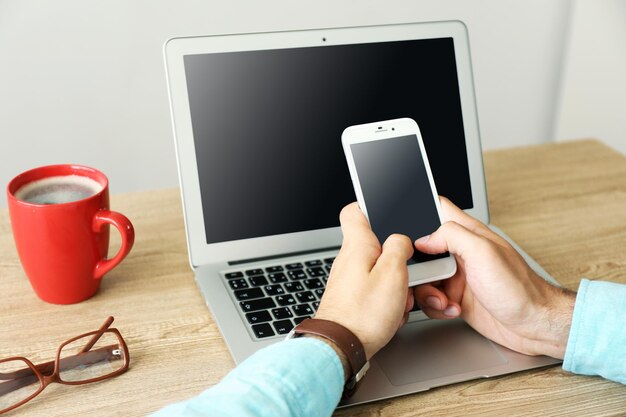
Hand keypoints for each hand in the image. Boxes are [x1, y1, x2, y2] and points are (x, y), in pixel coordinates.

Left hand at [315, 202, 414, 359]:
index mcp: (357, 245)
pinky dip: (389, 299)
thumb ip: (399, 248)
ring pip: (380, 270)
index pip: (354, 210)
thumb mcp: (392, 273)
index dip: (371, 206)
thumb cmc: (362, 314)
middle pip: (377, 245)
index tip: (388, 210)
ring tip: (400, 298)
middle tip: (407, 271)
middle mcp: (349, 259)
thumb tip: (401, 239)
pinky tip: (393, 312)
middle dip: (398, 258)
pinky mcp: (353, 298)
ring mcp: (350, 279)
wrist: (341, 348)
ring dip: (396, 283)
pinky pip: (377, 290)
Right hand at [413, 197, 575, 358]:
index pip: (439, 209)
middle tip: (429, 277)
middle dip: (417, 266)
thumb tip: (423, 239)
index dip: (421, 212)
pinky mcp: (456, 298)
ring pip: (423, 277)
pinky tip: (452, 309)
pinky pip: (432, 299)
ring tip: (444, 300)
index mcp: (468, 233)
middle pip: (422, 248)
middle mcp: (461, 253)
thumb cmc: (520, 289)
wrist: (534, 325)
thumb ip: (452, 236)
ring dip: (427, 291)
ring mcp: (458, 276)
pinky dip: (436, 307)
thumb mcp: (484, 253)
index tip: (408, 231)